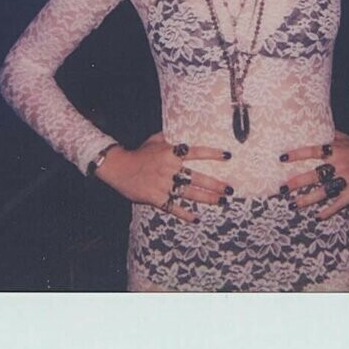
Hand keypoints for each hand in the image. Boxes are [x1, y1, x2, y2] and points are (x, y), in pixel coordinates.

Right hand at [95, 132, 233, 223]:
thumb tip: (183, 129)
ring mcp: (163, 185)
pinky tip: (196, 218)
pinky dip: (184, 214)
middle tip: (230, 189)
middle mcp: (169, 169)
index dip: (212, 154)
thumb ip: (171, 137)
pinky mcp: (155, 198)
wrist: (118, 168)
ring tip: (221, 201)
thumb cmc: (139, 153)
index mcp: (170, 153)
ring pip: (189, 193)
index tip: (228, 156)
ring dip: (207, 198)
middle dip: (215, 184)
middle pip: (197, 177)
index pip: (196, 152)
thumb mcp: (155, 140)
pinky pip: (173, 207)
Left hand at [278, 131, 348, 220]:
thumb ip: (329, 136)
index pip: (313, 151)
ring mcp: (347, 179)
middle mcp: (339, 165)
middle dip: (297, 182)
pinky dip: (329, 210)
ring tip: (293, 205)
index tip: (282, 158)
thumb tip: (312, 127)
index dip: (297, 154)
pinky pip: (340, 203)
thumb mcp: (345, 139)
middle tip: (282, 188)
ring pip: (324, 191)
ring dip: (308, 199)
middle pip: (315, 174)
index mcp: (335, 151)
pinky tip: (318, 217)